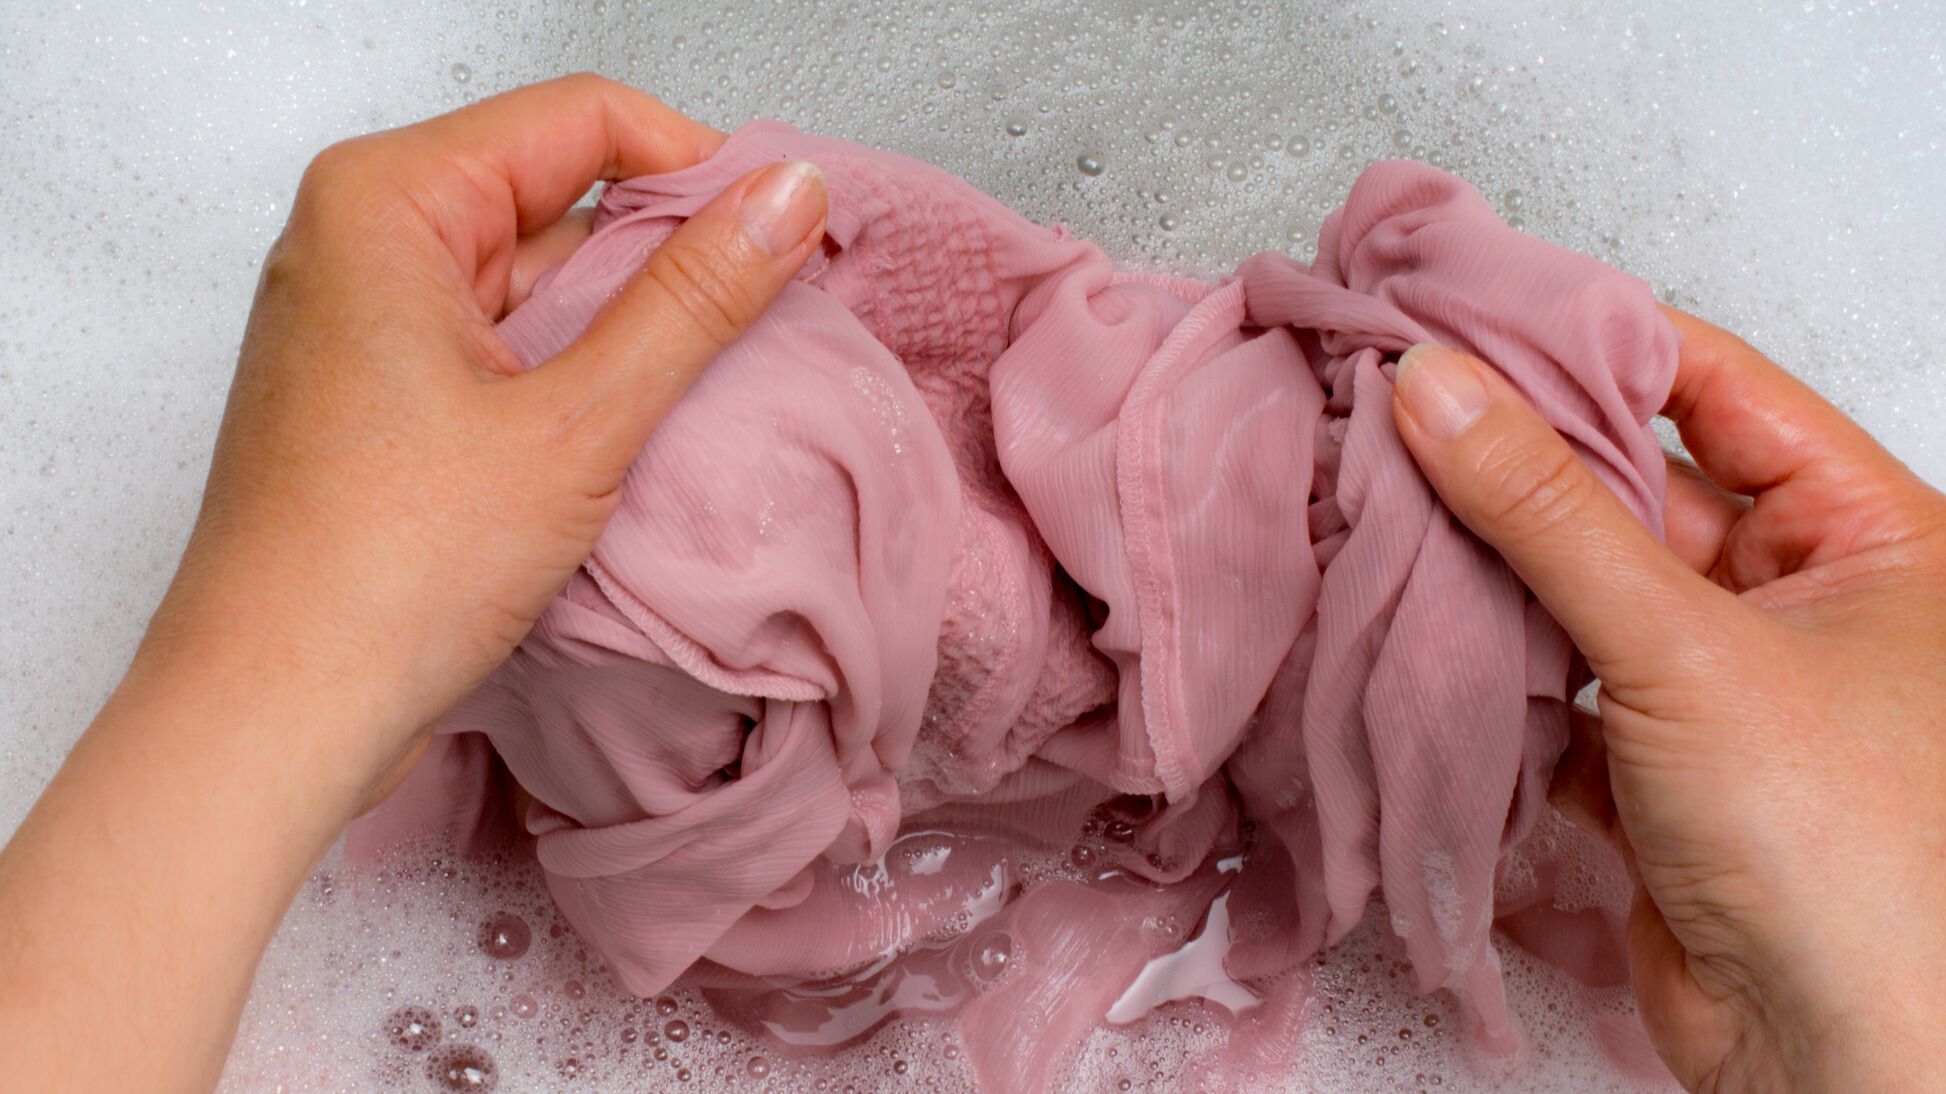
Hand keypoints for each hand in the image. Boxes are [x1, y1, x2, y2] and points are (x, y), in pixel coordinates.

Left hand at [0, 74, 826, 1092]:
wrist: (273, 716)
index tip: (784, 238)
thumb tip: (786, 195)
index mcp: (389, 201)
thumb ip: (693, 296)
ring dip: (626, 333)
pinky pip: (508, 346)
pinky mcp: (386, 394)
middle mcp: (366, 240)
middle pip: (563, 194)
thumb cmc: (378, 574)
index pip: (585, 118)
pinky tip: (626, 442)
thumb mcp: (575, 422)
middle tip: (755, 331)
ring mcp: (372, 321)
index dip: (698, 169)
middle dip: (666, 260)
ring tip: (689, 405)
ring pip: (542, 279)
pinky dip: (577, 381)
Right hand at [1391, 312, 1945, 1091]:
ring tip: (1392, 499)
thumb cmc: (1844, 850)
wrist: (1827, 1055)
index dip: (1603, 345)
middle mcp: (1804, 601)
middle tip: (1405, 401)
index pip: (1723, 390)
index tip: (1484, 309)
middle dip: (1527, 458)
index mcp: (1872, 538)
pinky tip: (1429, 622)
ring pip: (1590, 586)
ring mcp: (1725, 685)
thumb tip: (1444, 390)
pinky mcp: (1659, 764)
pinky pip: (1564, 678)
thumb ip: (1549, 512)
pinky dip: (1501, 659)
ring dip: (1501, 563)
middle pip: (1642, 486)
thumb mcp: (1687, 643)